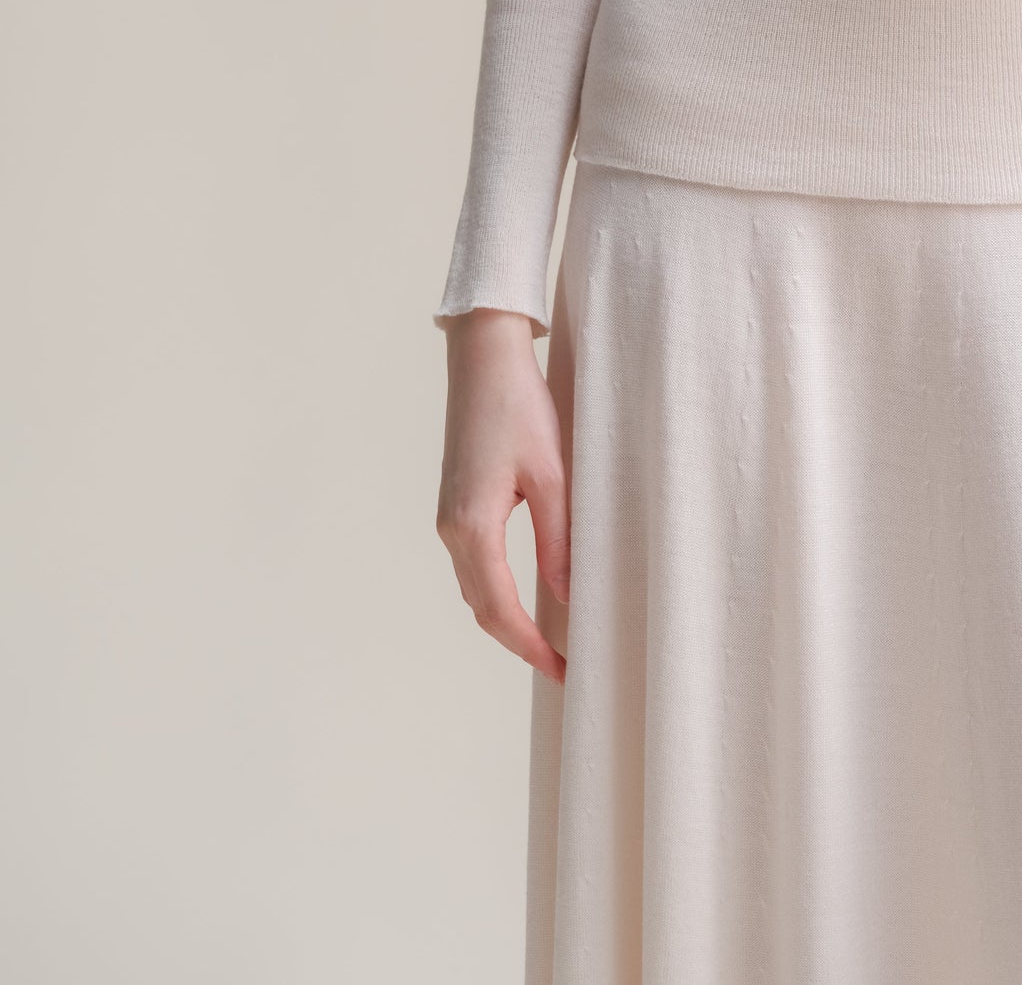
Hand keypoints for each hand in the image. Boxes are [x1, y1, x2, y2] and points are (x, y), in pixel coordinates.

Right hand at [435, 308, 570, 681]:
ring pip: (475, 588)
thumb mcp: (552, 474)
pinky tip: (526, 594)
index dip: (531, 647)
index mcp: (472, 526)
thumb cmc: (519, 407)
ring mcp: (448, 517)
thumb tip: (567, 596)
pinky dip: (497, 590)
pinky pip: (474, 564)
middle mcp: (450, 529)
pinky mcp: (455, 503)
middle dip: (520, 642)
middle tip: (562, 663)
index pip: (500, 610)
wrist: (483, 358)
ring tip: (549, 637)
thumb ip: (559, 538)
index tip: (562, 670)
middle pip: (482, 608)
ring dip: (507, 619)